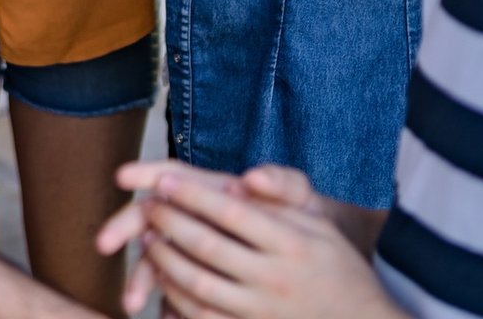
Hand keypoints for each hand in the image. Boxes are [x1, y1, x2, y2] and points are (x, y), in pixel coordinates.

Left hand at [99, 162, 399, 318]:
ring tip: (149, 237)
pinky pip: (202, 317)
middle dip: (170, 222)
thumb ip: (281, 196)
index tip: (163, 181)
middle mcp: (275, 279)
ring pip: (197, 285)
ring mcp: (261, 312)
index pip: (231, 213)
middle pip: (207, 247)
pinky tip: (163, 276)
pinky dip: (175, 296)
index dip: (192, 195)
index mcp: (292, 244)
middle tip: (148, 205)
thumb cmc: (333, 265)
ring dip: (165, 259)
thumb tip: (246, 178)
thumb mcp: (318, 221)